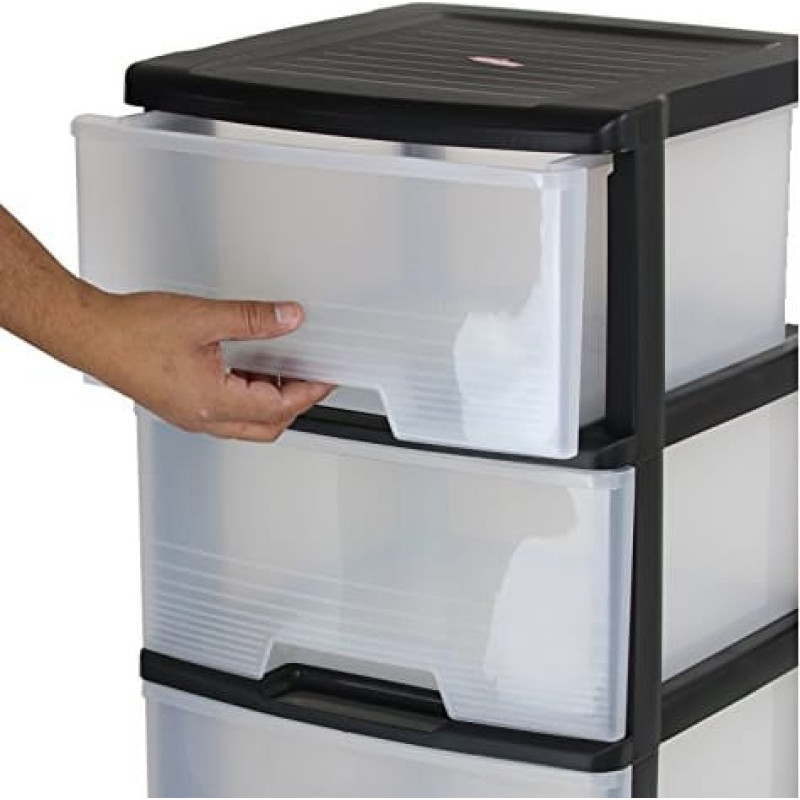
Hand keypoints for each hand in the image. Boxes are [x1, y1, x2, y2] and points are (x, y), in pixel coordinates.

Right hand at [83, 289, 332, 441]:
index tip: (327, 378)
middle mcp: (203, 418)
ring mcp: (191, 416)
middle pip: (267, 426)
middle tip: (313, 378)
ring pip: (248, 424)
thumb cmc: (133, 332)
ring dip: (273, 403)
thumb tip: (289, 319)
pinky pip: (228, 415)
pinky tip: (252, 372)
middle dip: (296, 404)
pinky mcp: (182, 407)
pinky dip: (249, 399)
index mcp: (212, 403)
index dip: (309, 392)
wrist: (91, 333)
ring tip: (287, 371)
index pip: (279, 408)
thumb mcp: (205, 318)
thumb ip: (253, 319)